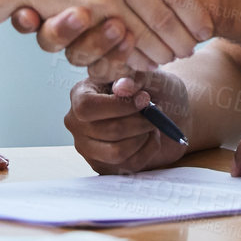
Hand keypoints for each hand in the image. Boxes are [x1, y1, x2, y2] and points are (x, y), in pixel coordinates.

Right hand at [63, 67, 193, 174]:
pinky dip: (148, 150)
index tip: (145, 100)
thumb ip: (134, 78)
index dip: (119, 106)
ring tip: (152, 125)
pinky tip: (151, 137)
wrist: (163, 109)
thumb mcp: (144, 75)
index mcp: (80, 94)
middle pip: (108, 131)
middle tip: (156, 113)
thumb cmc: (148, 88)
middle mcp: (77, 123)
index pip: (88, 107)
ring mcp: (88, 147)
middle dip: (140, 123)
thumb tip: (123, 87)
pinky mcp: (103, 166)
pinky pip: (129, 165)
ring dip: (143, 138)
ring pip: (117, 152)